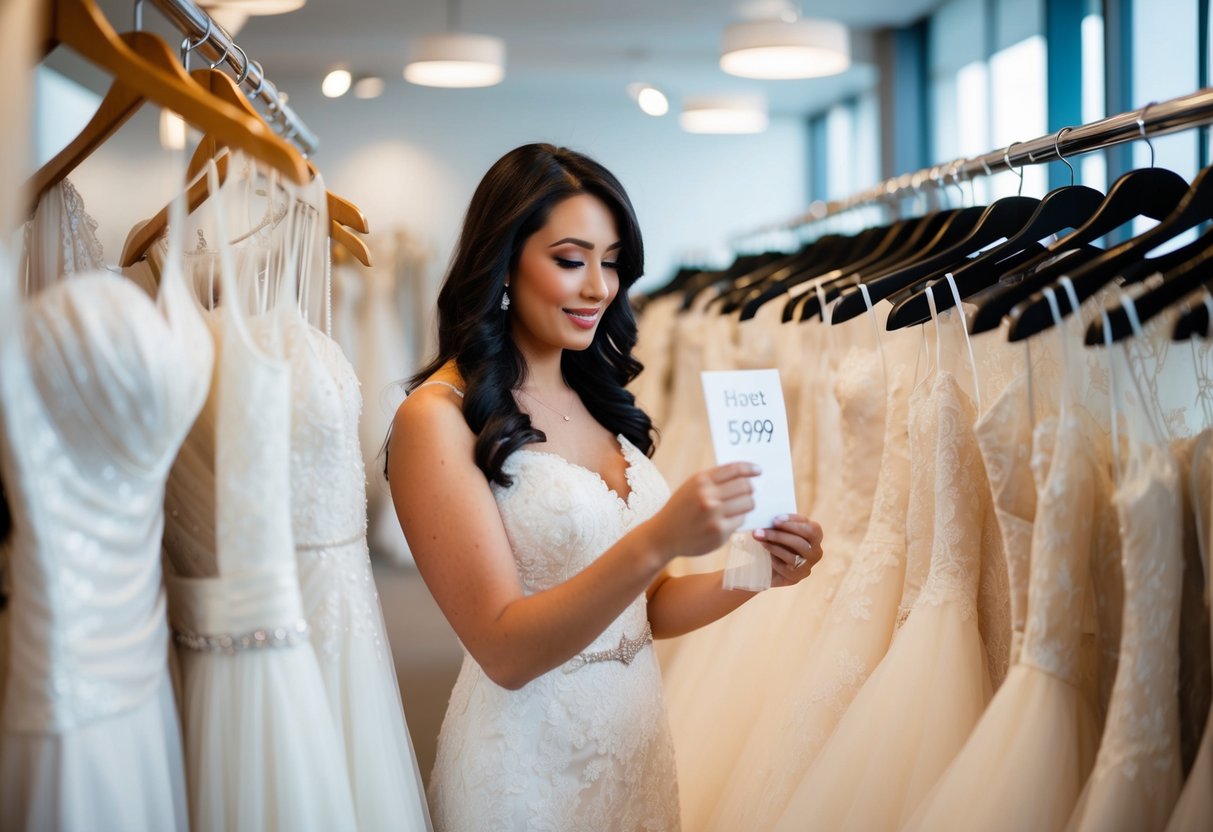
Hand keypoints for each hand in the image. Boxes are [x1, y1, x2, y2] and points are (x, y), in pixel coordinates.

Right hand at [642, 462, 759, 561]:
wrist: (663, 535)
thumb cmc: (680, 509)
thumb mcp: (691, 487)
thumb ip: (714, 480)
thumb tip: (744, 475)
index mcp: (701, 480)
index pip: (735, 469)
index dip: (750, 468)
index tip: (758, 470)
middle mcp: (708, 496)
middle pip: (745, 486)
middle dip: (750, 488)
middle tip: (750, 491)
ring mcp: (715, 515)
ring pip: (748, 504)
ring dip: (747, 504)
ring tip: (739, 506)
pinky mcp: (720, 533)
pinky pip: (741, 520)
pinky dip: (738, 519)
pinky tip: (728, 520)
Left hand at [752, 514, 823, 587]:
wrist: (770, 564)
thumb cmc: (778, 540)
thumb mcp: (783, 529)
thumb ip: (781, 524)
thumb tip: (766, 520)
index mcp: (816, 536)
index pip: (812, 529)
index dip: (794, 524)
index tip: (775, 520)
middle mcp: (816, 552)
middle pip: (801, 542)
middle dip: (779, 535)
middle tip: (760, 530)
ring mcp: (808, 566)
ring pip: (793, 556)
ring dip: (773, 546)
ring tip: (760, 539)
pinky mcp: (796, 577)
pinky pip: (784, 567)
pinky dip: (773, 559)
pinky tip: (765, 554)